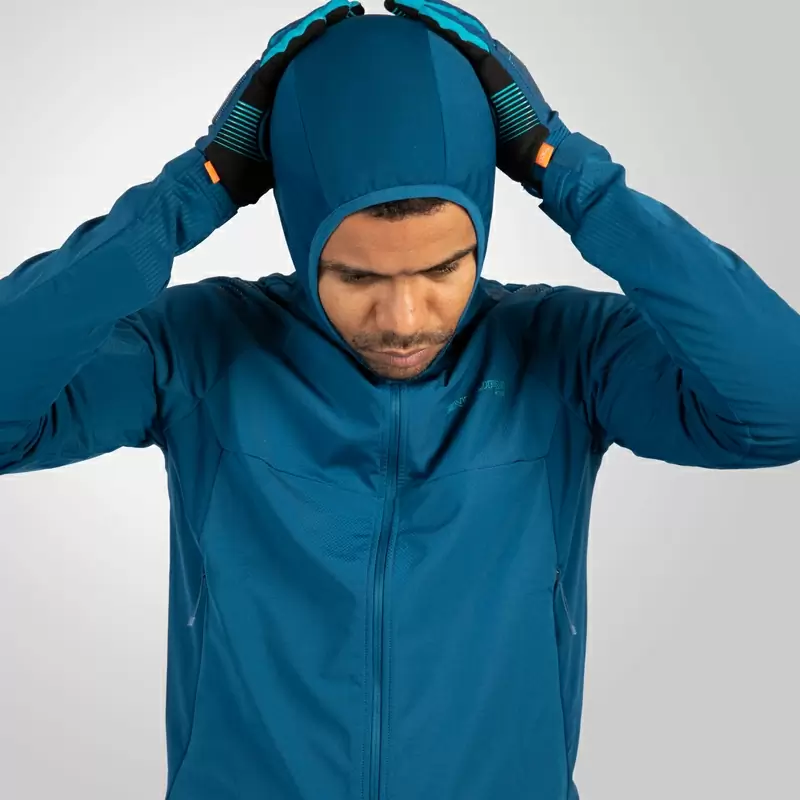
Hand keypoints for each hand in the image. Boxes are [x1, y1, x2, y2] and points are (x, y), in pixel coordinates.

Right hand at [196, 0, 363, 207]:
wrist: (221, 178)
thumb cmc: (252, 169)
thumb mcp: (289, 149)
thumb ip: (305, 138)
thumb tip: (336, 145)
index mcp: (277, 95)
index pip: (304, 61)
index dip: (325, 44)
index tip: (351, 32)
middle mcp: (268, 83)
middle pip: (299, 45)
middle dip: (325, 24)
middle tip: (351, 9)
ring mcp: (259, 83)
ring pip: (290, 43)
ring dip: (315, 24)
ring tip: (340, 9)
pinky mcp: (255, 88)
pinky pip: (279, 58)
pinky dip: (299, 41)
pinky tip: (319, 26)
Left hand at [384, 0, 568, 196]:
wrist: (540, 150)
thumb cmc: (512, 145)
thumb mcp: (480, 125)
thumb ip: (463, 114)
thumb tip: (439, 124)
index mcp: (488, 70)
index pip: (456, 41)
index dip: (432, 28)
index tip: (405, 20)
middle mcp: (493, 58)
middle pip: (456, 27)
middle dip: (426, 13)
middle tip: (397, 3)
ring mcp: (496, 59)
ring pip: (460, 27)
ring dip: (431, 13)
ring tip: (404, 4)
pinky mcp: (495, 67)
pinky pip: (467, 40)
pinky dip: (446, 27)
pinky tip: (424, 17)